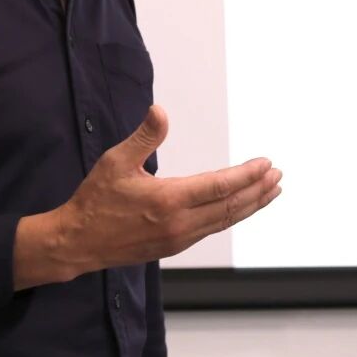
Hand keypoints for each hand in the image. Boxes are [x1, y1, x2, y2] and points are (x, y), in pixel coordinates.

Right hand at [13, 105, 280, 287]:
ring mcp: (178, 238)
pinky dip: (231, 217)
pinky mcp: (173, 246)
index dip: (247, 175)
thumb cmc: (95, 200)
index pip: (220, 186)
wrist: (79, 242)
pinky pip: (211, 229)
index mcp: (168, 200)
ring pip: (224, 221)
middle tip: (278, 176)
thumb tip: (161, 110)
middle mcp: (179, 223)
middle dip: (258, 190)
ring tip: (270, 192)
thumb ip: (144, 136)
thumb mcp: (116, 160)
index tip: (266, 163)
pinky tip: (237, 209)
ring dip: (250, 206)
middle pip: (230, 207)